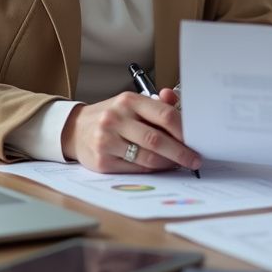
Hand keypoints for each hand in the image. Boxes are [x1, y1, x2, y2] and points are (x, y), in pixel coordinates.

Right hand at [61, 91, 202, 173]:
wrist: (75, 129)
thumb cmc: (111, 116)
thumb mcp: (130, 103)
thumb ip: (156, 104)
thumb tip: (176, 100)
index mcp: (128, 100)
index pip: (164, 115)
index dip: (183, 130)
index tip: (196, 139)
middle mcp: (116, 118)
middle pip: (157, 139)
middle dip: (180, 152)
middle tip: (193, 159)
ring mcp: (107, 140)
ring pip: (147, 157)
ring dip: (167, 163)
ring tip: (178, 164)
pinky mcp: (102, 161)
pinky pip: (134, 169)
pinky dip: (151, 170)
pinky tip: (159, 168)